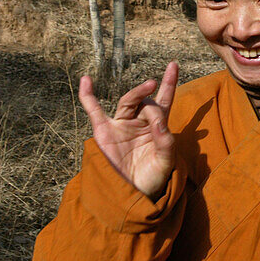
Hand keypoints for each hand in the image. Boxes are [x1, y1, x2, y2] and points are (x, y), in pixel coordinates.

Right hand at [78, 62, 178, 201]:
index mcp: (156, 127)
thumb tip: (158, 122)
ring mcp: (120, 126)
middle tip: (157, 102)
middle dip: (153, 102)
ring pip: (128, 102)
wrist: (130, 196)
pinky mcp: (104, 132)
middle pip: (146, 101)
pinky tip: (86, 80)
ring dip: (138, 92)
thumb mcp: (166, 163)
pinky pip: (94, 110)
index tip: (173, 65)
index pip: (164, 101)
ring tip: (150, 85)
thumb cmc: (151, 179)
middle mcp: (138, 122)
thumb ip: (166, 142)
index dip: (169, 83)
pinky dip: (88, 96)